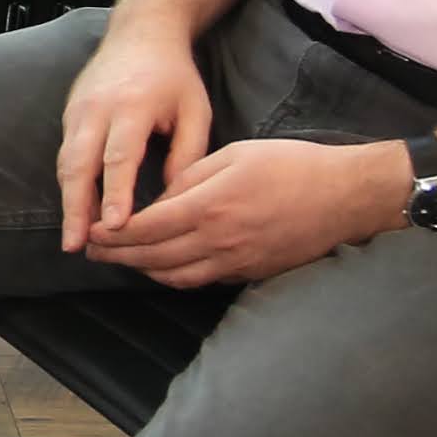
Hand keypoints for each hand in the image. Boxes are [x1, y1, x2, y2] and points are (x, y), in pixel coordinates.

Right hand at [57, 10, 216, 258]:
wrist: (141, 32)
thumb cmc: (175, 76)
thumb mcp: (195, 111)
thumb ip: (188, 155)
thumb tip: (173, 201)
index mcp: (132, 106)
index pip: (119, 157)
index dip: (115, 194)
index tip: (114, 227)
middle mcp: (97, 109)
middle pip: (78, 165)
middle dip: (75, 208)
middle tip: (75, 245)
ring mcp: (77, 110)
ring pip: (66, 163)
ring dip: (68, 202)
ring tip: (73, 240)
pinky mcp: (69, 114)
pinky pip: (66, 155)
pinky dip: (70, 185)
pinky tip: (78, 212)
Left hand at [94, 137, 407, 289]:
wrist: (344, 197)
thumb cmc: (292, 165)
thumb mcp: (235, 155)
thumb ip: (191, 177)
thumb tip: (159, 200)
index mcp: (210, 206)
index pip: (146, 228)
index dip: (114, 234)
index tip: (91, 231)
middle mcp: (218, 241)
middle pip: (153, 258)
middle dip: (117, 256)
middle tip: (93, 251)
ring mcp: (234, 262)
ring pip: (174, 276)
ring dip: (142, 271)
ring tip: (121, 260)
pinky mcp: (249, 273)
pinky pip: (200, 281)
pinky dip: (174, 276)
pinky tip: (162, 267)